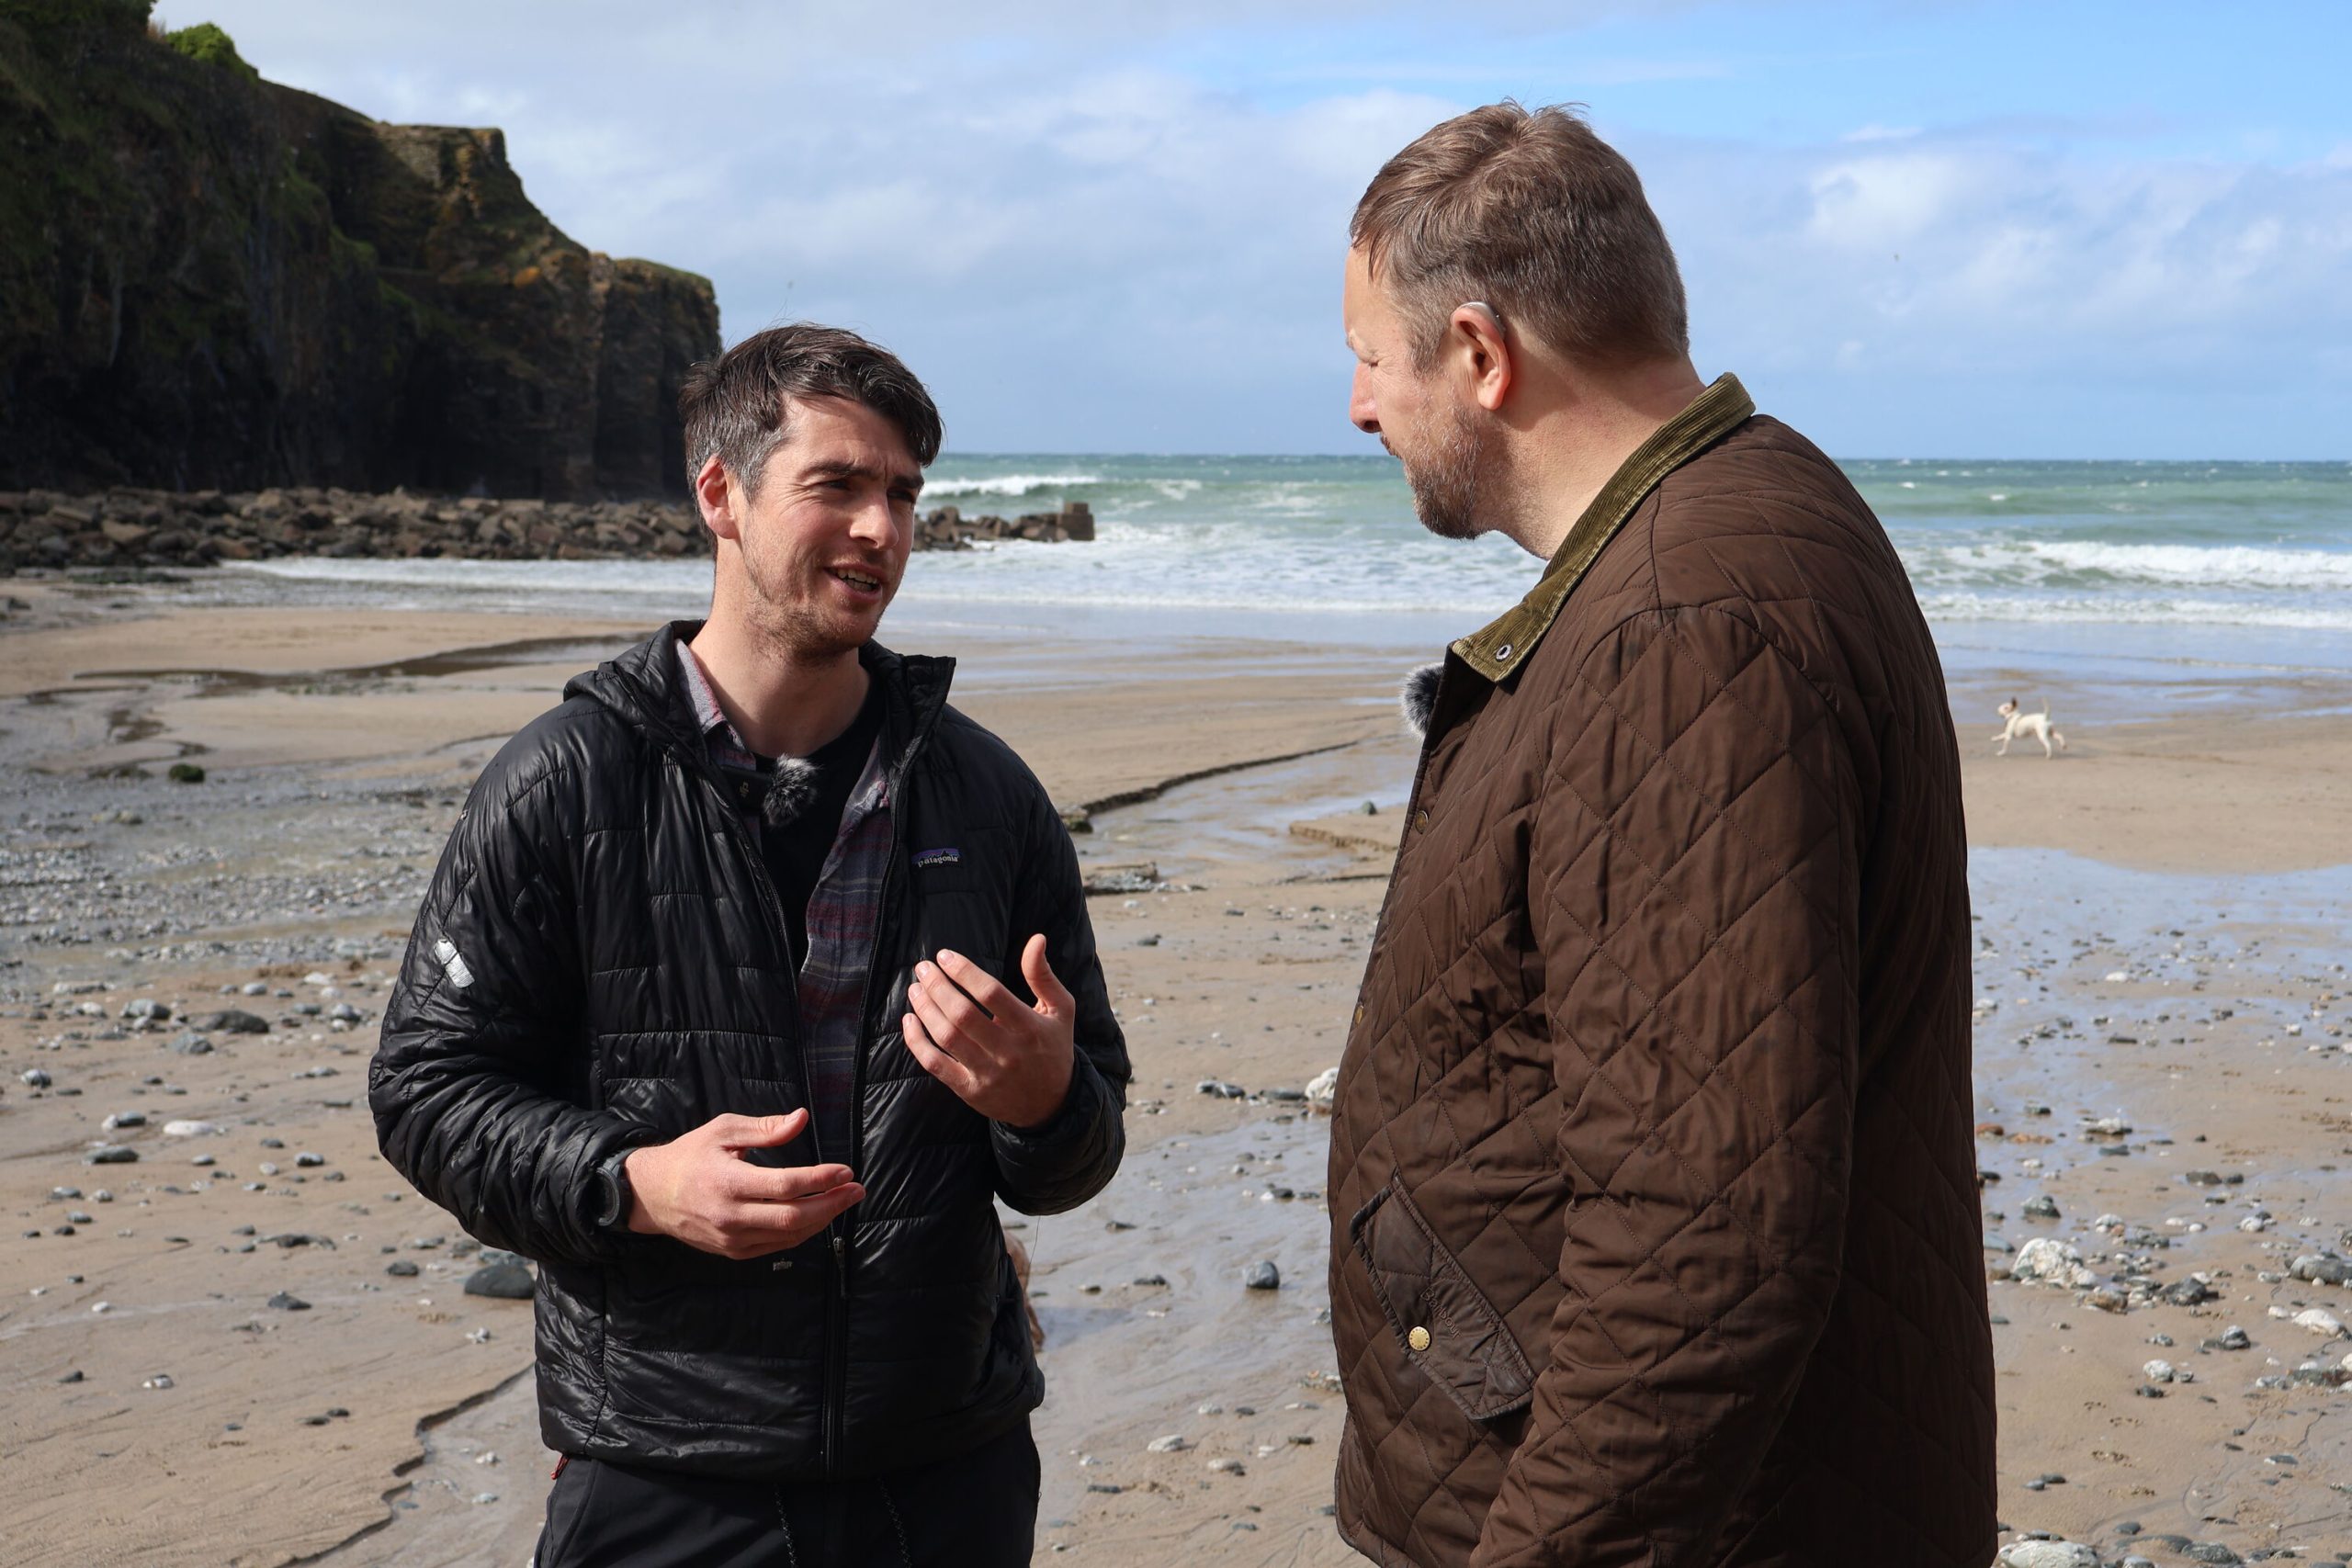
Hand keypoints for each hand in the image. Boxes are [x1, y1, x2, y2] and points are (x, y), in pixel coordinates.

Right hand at [623, 1109, 862, 1259]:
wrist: (652, 1195)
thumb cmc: (690, 1155)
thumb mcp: (723, 1131)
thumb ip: (765, 1129)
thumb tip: (801, 1118)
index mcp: (728, 1182)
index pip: (785, 1185)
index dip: (820, 1179)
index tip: (846, 1170)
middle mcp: (730, 1216)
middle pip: (793, 1217)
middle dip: (832, 1204)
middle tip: (857, 1190)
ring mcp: (732, 1239)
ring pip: (788, 1236)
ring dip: (822, 1220)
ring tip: (844, 1201)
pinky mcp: (733, 1252)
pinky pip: (776, 1246)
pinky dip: (802, 1232)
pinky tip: (818, 1216)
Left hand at [903, 934, 1075, 1129]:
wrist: (1051, 1104)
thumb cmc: (1053, 1047)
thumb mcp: (1061, 1010)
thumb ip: (1043, 975)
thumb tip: (1036, 938)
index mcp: (1030, 1027)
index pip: (991, 993)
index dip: (964, 971)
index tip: (944, 956)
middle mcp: (1008, 1051)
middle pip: (963, 1014)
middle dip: (937, 986)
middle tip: (923, 967)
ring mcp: (987, 1073)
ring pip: (947, 1037)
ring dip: (925, 1009)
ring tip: (915, 989)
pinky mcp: (970, 1091)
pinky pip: (936, 1065)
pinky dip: (917, 1042)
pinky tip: (909, 1021)